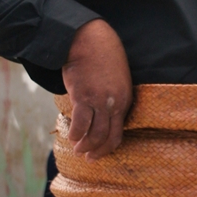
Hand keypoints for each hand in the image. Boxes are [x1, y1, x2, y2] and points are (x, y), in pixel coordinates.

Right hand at [62, 19, 132, 158]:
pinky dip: (76, 134)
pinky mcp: (83, 96)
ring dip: (85, 146)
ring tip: (77, 149)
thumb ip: (112, 97)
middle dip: (97, 151)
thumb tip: (102, 113)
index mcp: (125, 100)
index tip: (98, 152)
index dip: (107, 147)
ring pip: (94, 134)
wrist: (89, 39)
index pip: (119, 133)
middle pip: (107, 137)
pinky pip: (81, 123)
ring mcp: (100, 101)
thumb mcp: (117, 78)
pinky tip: (71, 137)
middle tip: (87, 157)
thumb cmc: (101, 56)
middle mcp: (115, 103)